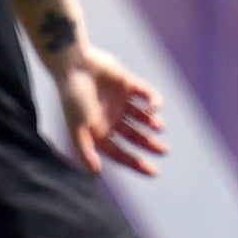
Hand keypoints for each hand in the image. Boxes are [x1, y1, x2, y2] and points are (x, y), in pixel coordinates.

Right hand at [53, 47, 167, 177]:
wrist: (74, 64)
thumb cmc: (72, 97)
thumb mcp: (76, 127)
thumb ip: (84, 150)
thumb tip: (95, 173)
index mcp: (98, 131)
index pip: (119, 152)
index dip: (135, 163)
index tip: (153, 172)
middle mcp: (110, 118)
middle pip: (134, 136)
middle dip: (149, 144)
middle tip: (164, 151)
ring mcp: (119, 101)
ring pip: (141, 117)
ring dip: (151, 123)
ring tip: (158, 126)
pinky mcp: (127, 84)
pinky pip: (145, 94)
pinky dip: (153, 100)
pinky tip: (156, 105)